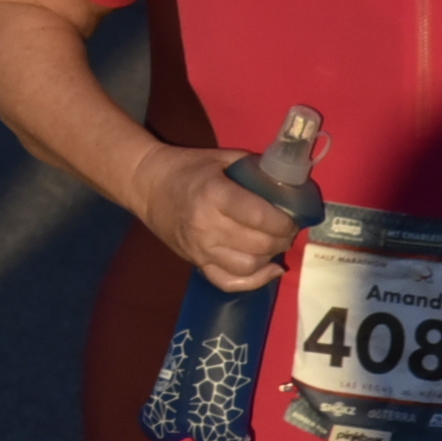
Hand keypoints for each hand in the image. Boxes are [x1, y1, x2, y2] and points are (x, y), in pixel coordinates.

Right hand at [135, 146, 300, 292]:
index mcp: (214, 194)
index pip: (259, 217)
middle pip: (258, 244)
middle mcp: (207, 226)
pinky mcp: (196, 262)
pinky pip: (228, 282)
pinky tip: (269, 270)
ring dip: (270, 257)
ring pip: (248, 266)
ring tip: (275, 244)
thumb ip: (255, 169)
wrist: (148, 186)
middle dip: (282, 239)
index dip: (284, 222)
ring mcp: (200, 248)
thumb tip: (289, 183)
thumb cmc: (187, 168)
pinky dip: (254, 281)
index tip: (293, 218)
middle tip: (288, 230)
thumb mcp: (222, 158)